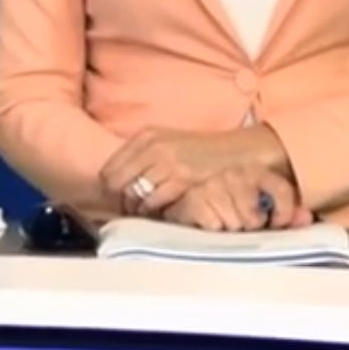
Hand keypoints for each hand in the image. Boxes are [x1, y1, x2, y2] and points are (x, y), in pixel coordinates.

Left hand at [101, 127, 288, 216]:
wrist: (239, 153)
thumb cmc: (202, 152)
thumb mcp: (167, 143)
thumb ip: (142, 157)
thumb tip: (116, 183)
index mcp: (146, 137)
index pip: (109, 168)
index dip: (111, 188)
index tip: (119, 197)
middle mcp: (153, 148)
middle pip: (116, 184)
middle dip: (120, 201)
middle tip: (131, 210)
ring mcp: (167, 163)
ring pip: (133, 196)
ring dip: (138, 210)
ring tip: (149, 212)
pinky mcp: (182, 180)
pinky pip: (153, 204)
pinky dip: (154, 213)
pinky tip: (165, 212)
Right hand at [160, 167, 313, 231]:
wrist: (192, 205)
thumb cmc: (231, 208)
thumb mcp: (262, 210)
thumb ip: (287, 215)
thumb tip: (306, 218)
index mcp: (257, 172)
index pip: (281, 189)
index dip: (285, 212)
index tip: (277, 223)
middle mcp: (236, 174)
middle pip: (253, 217)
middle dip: (249, 226)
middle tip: (242, 222)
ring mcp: (214, 184)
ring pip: (234, 223)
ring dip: (230, 228)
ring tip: (226, 222)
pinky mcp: (195, 199)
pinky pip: (214, 226)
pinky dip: (213, 230)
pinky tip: (210, 222)